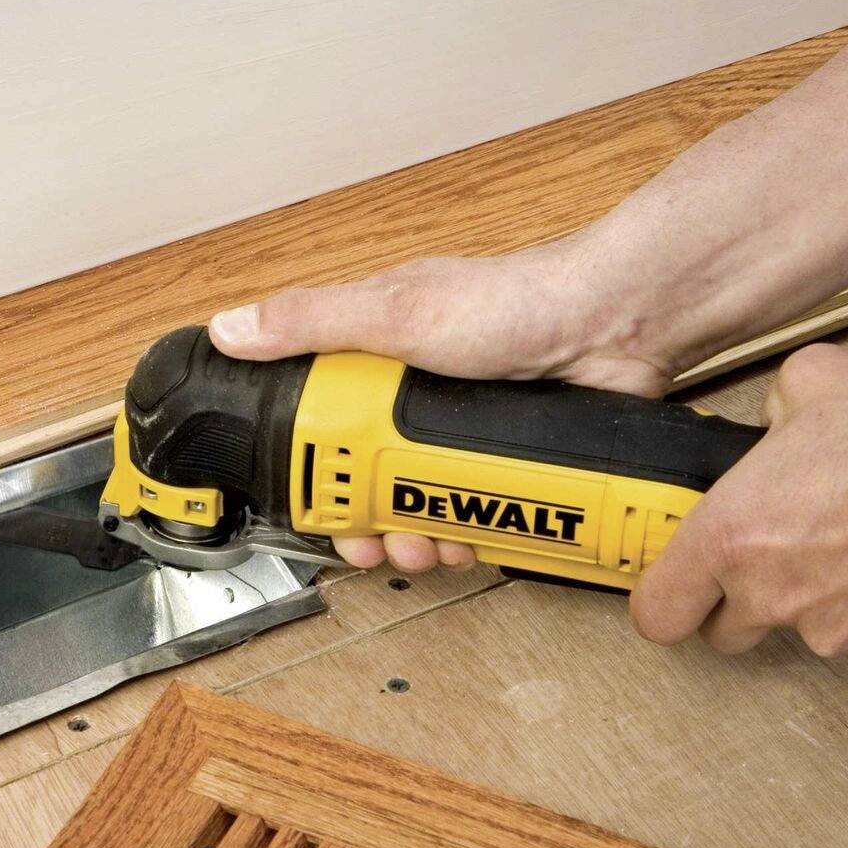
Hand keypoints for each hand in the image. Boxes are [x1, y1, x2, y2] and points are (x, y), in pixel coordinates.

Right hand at [210, 242, 677, 570]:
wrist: (615, 327)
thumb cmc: (515, 301)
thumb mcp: (398, 310)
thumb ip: (313, 323)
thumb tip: (232, 328)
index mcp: (379, 360)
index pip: (323, 427)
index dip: (315, 478)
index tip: (316, 512)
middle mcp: (420, 401)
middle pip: (372, 483)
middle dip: (371, 525)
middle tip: (376, 547)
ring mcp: (465, 435)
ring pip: (423, 507)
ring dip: (420, 538)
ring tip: (428, 546)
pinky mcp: (507, 462)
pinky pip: (476, 514)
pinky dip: (471, 535)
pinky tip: (472, 539)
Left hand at [629, 345, 847, 661]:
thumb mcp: (815, 381)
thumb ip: (772, 410)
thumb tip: (776, 424)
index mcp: (733, 535)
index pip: (657, 612)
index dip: (665, 600)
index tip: (679, 584)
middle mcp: (775, 596)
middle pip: (727, 633)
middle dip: (741, 600)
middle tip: (776, 550)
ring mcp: (836, 631)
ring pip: (805, 628)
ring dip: (819, 594)